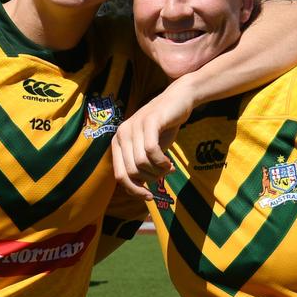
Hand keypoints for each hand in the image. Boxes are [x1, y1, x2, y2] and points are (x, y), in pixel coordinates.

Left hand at [112, 79, 194, 198]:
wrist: (179, 100)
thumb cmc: (164, 127)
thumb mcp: (149, 149)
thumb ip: (141, 167)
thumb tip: (141, 192)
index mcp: (118, 142)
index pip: (120, 175)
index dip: (134, 190)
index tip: (149, 196)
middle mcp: (122, 133)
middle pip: (131, 172)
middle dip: (150, 179)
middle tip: (164, 175)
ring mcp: (134, 126)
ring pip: (141, 163)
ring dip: (158, 171)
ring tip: (168, 167)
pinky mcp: (149, 121)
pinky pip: (151, 151)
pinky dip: (162, 162)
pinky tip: (169, 163)